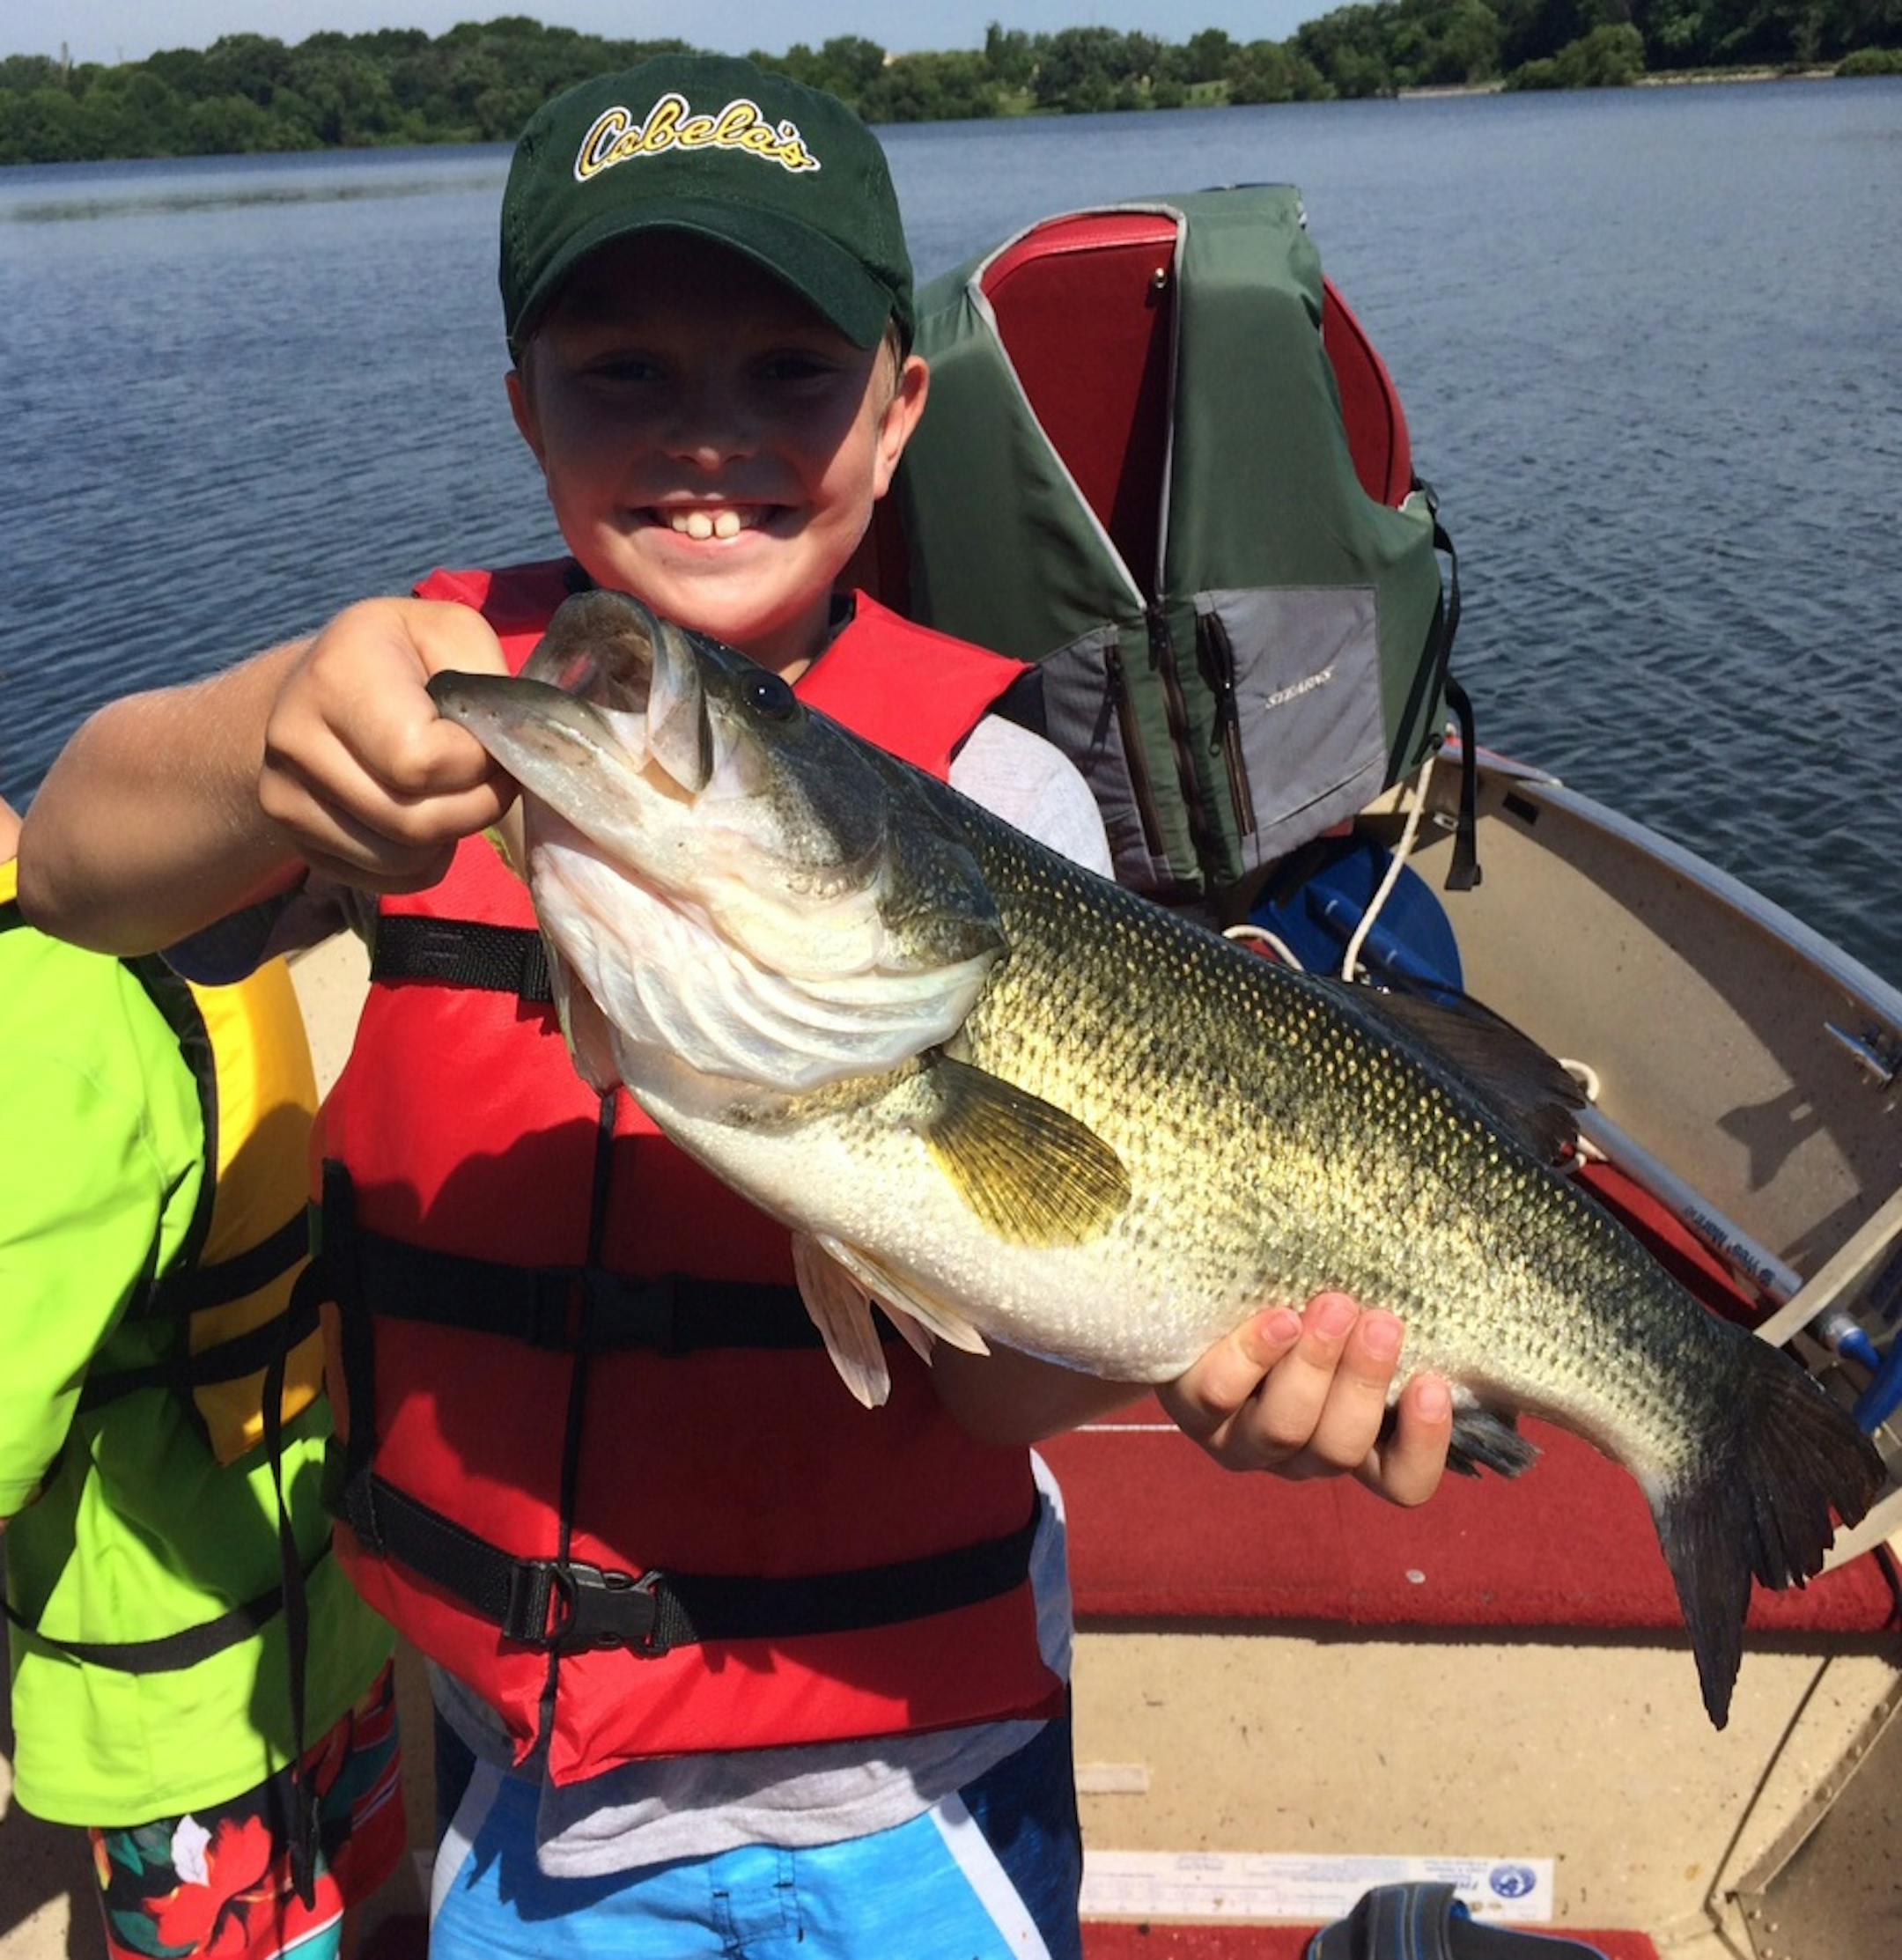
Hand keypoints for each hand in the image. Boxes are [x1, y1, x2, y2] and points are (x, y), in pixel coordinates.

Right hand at [258, 598, 514, 892]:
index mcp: (338, 673)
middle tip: (487, 780)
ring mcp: (282, 792)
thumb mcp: (452, 637)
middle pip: (413, 822)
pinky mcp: (294, 837)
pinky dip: (422, 863)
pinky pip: (384, 880)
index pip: (422, 762)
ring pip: (400, 859)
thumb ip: (487, 685)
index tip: (489, 745)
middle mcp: (293, 734)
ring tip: (454, 794)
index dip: (476, 765)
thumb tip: (509, 752)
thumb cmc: (404, 659)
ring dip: (450, 838)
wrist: (319, 688)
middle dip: (474, 808)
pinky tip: (424, 817)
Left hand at [1157, 1292, 1452, 1505]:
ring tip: (1333, 1308)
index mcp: (1352, 1443)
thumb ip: (1390, 1323)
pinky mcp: (1191, 1409)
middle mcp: (1297, 1454)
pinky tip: (1279, 1319)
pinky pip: (1220, 1396)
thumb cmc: (1300, 1301)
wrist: (1203, 1298)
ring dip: (1315, 1366)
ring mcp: (1240, 1440)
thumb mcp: (1353, 1316)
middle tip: (1381, 1322)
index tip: (1432, 1385)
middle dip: (1365, 1383)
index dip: (1424, 1447)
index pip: (1402, 1482)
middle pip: (1339, 1449)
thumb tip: (1453, 1289)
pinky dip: (1255, 1356)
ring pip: (1284, 1428)